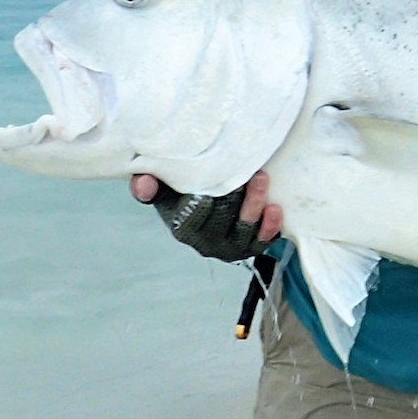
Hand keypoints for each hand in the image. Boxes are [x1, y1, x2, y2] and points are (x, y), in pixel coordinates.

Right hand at [130, 170, 282, 259]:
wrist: (206, 202)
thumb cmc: (183, 193)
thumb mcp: (164, 188)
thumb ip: (150, 185)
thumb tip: (142, 181)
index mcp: (182, 229)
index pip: (194, 217)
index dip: (206, 199)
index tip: (215, 177)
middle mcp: (205, 243)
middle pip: (223, 222)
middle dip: (236, 196)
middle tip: (248, 171)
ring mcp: (230, 246)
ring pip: (244, 231)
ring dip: (254, 205)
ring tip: (262, 179)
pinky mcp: (251, 246)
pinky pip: (263, 241)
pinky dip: (270, 226)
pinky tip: (275, 208)